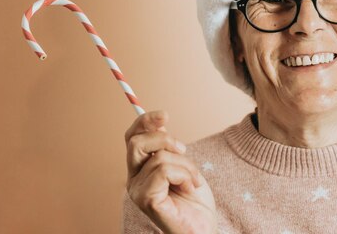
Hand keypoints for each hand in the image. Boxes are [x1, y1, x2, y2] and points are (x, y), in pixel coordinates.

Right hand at [125, 111, 216, 233]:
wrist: (204, 227)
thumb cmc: (194, 199)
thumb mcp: (182, 164)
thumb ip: (167, 147)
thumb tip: (161, 119)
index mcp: (139, 169)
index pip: (132, 137)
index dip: (145, 121)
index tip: (165, 115)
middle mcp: (133, 179)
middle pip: (136, 142)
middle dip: (165, 139)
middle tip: (184, 150)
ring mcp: (137, 191)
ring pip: (159, 157)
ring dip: (185, 165)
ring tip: (193, 181)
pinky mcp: (146, 200)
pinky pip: (164, 171)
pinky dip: (184, 175)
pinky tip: (190, 188)